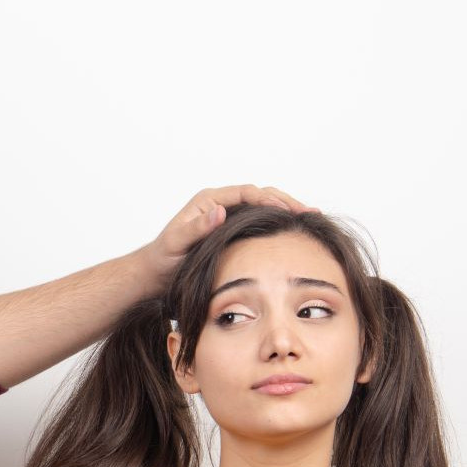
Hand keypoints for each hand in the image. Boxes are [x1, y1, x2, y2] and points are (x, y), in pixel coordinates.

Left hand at [135, 184, 315, 286]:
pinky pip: (258, 222)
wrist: (156, 273)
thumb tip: (220, 212)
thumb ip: (197, 228)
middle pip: (260, 195)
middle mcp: (220, 204)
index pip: (248, 192)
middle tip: (310, 212)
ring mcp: (227, 216)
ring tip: (310, 218)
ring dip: (285, 211)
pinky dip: (276, 224)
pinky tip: (293, 232)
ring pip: (263, 207)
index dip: (271, 199)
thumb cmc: (164, 259)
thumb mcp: (178, 243)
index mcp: (209, 200)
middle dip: (286, 202)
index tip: (291, 210)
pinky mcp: (231, 230)